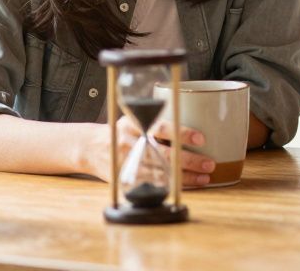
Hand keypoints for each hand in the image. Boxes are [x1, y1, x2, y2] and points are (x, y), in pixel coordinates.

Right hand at [84, 116, 216, 187]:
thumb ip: (156, 118)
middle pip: (163, 153)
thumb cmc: (122, 131)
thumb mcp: (135, 118)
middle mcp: (128, 142)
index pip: (160, 126)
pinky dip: (171, 186)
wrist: (90, 147)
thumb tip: (196, 113)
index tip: (201, 138)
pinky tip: (186, 186)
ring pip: (159, 172)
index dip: (181, 132)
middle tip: (209, 163)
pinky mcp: (124, 178)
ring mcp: (125, 163)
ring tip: (204, 177)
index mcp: (133, 123)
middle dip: (189, 160)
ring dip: (184, 177)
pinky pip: (151, 185)